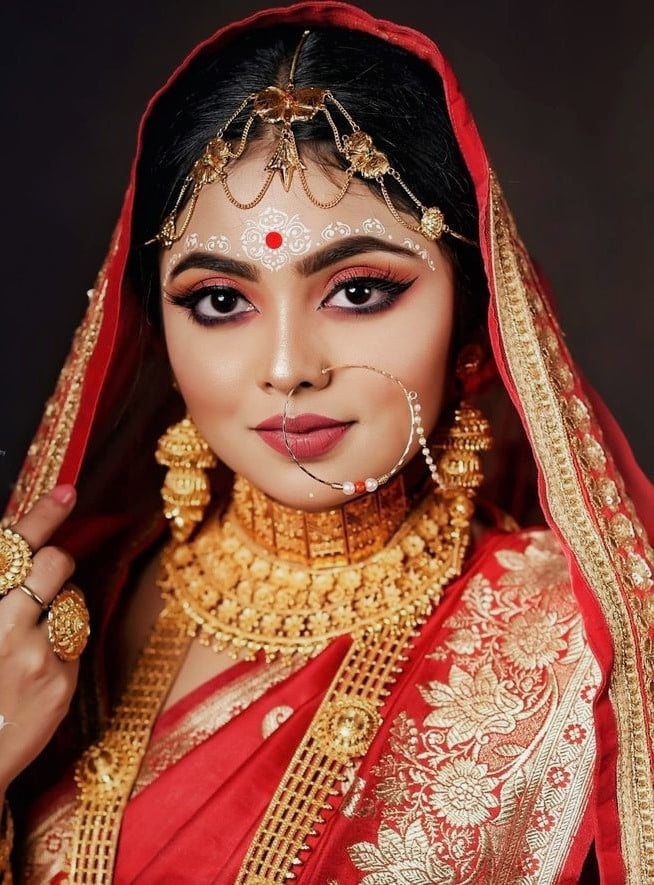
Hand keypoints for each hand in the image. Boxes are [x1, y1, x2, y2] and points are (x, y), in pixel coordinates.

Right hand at [0, 486, 78, 794]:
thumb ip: (0, 591)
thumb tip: (21, 559)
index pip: (12, 549)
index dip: (42, 515)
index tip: (67, 490)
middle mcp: (3, 628)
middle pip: (54, 564)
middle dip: (54, 562)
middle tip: (43, 575)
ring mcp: (36, 658)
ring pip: (71, 601)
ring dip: (56, 608)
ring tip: (28, 638)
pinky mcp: (62, 684)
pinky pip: (76, 640)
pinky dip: (62, 644)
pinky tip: (37, 668)